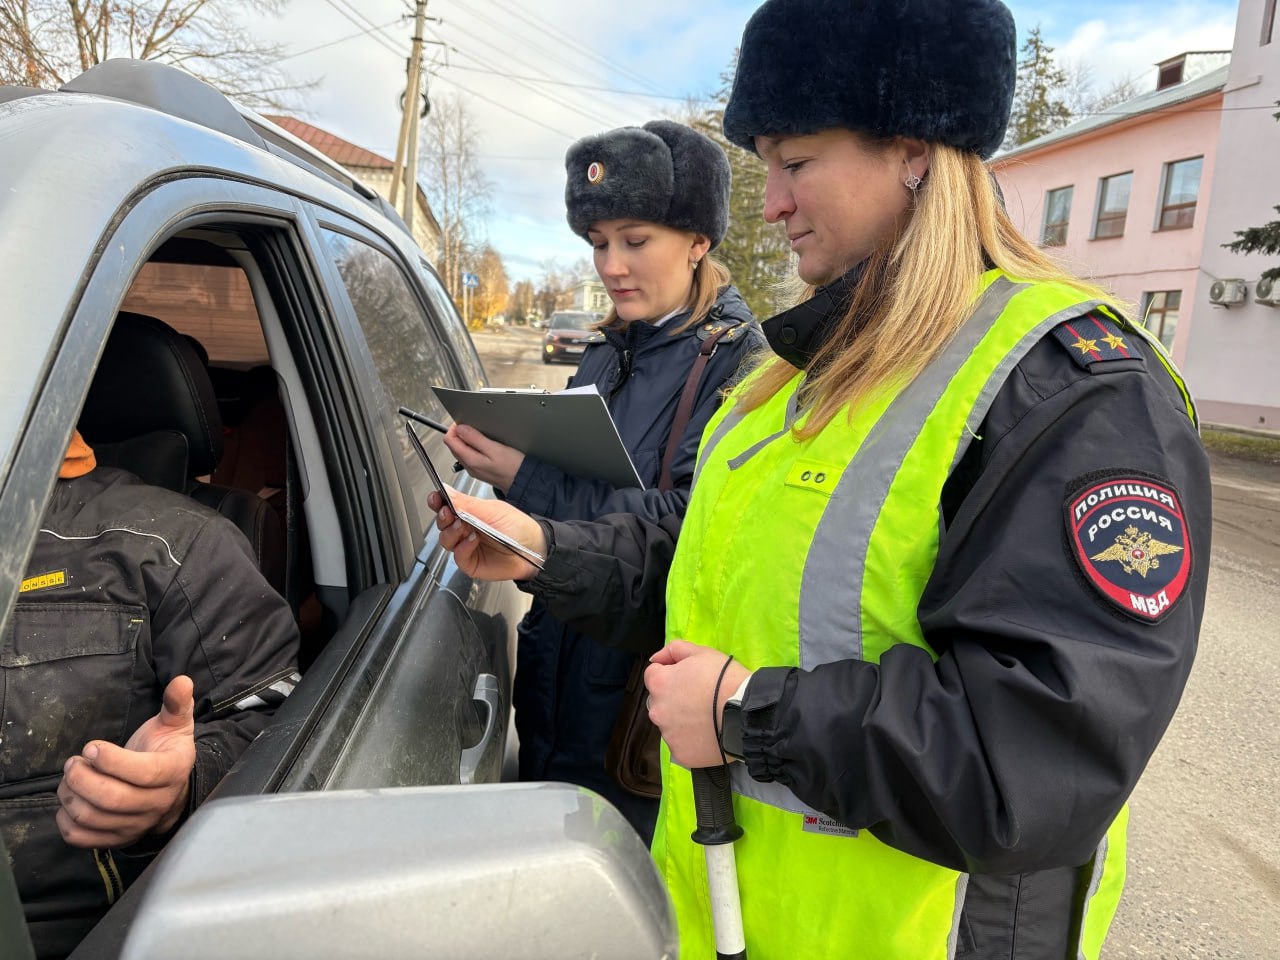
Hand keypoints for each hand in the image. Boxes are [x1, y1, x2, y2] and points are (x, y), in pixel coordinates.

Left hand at [57, 675, 196, 847]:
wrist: (170, 792)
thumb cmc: (164, 752)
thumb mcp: (174, 725)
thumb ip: (175, 704)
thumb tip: (182, 680)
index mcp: (173, 772)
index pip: (142, 774)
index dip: (111, 761)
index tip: (91, 747)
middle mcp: (157, 804)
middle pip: (112, 799)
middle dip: (82, 778)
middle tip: (73, 762)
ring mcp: (136, 825)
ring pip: (93, 817)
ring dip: (70, 795)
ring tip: (70, 777)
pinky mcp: (117, 839)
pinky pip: (82, 837)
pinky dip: (65, 820)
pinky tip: (70, 799)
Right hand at [429, 488, 546, 581]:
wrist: (534, 549)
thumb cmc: (518, 528)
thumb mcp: (492, 510)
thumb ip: (467, 503)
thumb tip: (447, 491)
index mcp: (470, 513)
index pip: (447, 506)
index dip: (438, 501)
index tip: (435, 497)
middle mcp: (466, 529)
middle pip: (442, 523)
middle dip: (442, 517)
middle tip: (447, 512)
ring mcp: (466, 546)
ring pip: (446, 540)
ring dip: (451, 532)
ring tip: (463, 526)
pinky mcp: (470, 562)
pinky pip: (458, 555)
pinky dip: (463, 547)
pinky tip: (473, 540)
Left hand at [443, 425, 524, 492]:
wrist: (523, 481)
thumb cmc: (513, 467)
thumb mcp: (494, 448)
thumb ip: (475, 438)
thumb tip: (460, 429)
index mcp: (470, 460)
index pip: (450, 440)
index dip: (454, 428)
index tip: (464, 422)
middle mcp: (469, 466)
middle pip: (454, 445)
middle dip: (459, 433)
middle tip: (472, 425)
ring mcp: (474, 469)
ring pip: (461, 450)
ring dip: (466, 439)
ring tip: (479, 433)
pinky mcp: (480, 469)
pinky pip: (469, 455)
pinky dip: (472, 446)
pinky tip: (483, 443)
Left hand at [645, 640, 751, 768]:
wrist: (747, 712)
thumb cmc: (725, 679)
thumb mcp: (701, 652)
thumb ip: (673, 650)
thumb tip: (655, 659)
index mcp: (659, 684)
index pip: (653, 675)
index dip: (671, 674)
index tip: (689, 678)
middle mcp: (657, 711)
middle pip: (660, 702)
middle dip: (674, 698)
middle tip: (700, 699)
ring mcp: (668, 735)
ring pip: (670, 725)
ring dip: (682, 721)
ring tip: (707, 718)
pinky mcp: (680, 754)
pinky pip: (681, 744)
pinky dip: (691, 740)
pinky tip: (708, 734)